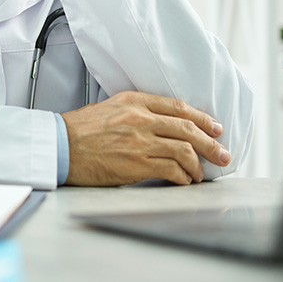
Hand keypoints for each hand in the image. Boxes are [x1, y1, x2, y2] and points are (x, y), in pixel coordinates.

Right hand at [61, 91, 230, 186]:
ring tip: (200, 173)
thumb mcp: (108, 107)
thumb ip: (134, 112)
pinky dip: (183, 177)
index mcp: (133, 101)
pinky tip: (183, 181)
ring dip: (198, 164)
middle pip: (188, 129)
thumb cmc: (78, 130)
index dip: (201, 118)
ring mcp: (139, 141)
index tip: (215, 127)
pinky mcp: (137, 164)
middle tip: (223, 153)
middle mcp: (139, 118)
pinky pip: (172, 170)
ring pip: (185, 151)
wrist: (60, 146)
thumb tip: (159, 124)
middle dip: (211, 143)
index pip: (177, 107)